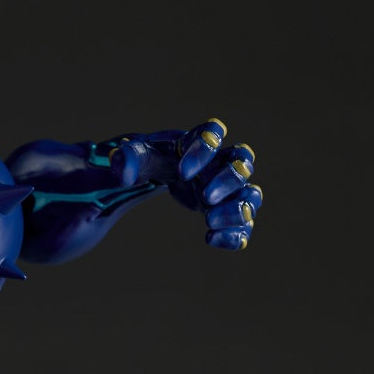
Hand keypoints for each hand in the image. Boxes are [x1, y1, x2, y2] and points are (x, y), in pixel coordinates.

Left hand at [111, 119, 262, 250]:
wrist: (156, 175)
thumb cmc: (148, 160)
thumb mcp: (135, 157)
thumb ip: (127, 160)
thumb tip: (123, 172)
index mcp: (197, 141)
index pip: (212, 134)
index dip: (203, 151)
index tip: (181, 173)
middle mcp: (219, 162)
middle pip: (242, 161)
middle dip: (228, 180)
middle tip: (206, 198)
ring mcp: (227, 188)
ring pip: (250, 194)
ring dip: (237, 210)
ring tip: (210, 221)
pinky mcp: (225, 211)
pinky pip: (243, 224)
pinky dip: (235, 234)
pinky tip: (211, 239)